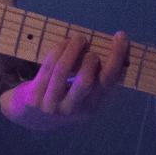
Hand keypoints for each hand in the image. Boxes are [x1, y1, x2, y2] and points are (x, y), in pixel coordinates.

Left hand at [2, 31, 129, 131]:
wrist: (34, 117)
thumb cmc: (66, 98)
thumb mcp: (85, 96)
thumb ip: (98, 78)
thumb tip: (116, 49)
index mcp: (92, 108)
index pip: (108, 82)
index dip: (116, 58)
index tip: (121, 37)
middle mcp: (73, 110)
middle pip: (86, 80)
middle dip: (90, 58)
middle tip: (89, 42)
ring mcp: (52, 105)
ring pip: (62, 70)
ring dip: (72, 49)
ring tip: (79, 38)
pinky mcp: (34, 98)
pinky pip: (47, 68)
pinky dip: (57, 51)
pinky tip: (64, 43)